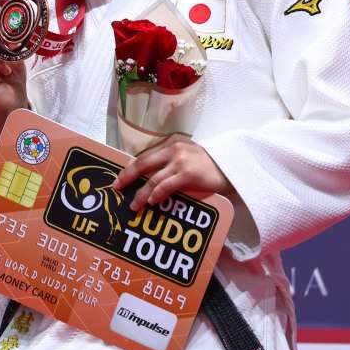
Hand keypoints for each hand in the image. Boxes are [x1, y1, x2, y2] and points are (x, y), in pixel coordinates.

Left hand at [111, 135, 230, 211]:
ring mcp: (180, 161)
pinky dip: (156, 194)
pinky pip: (166, 186)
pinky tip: (152, 202)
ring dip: (141, 193)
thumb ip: (171, 161)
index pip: (145, 155)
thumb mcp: (188, 156)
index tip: (121, 177)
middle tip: (116, 187)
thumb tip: (150, 176)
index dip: (131, 167)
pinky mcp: (188, 173)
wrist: (233, 167)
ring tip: (134, 205)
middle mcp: (173, 149)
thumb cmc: (210, 165)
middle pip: (142, 163)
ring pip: (152, 178)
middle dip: (127, 176)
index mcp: (171, 144)